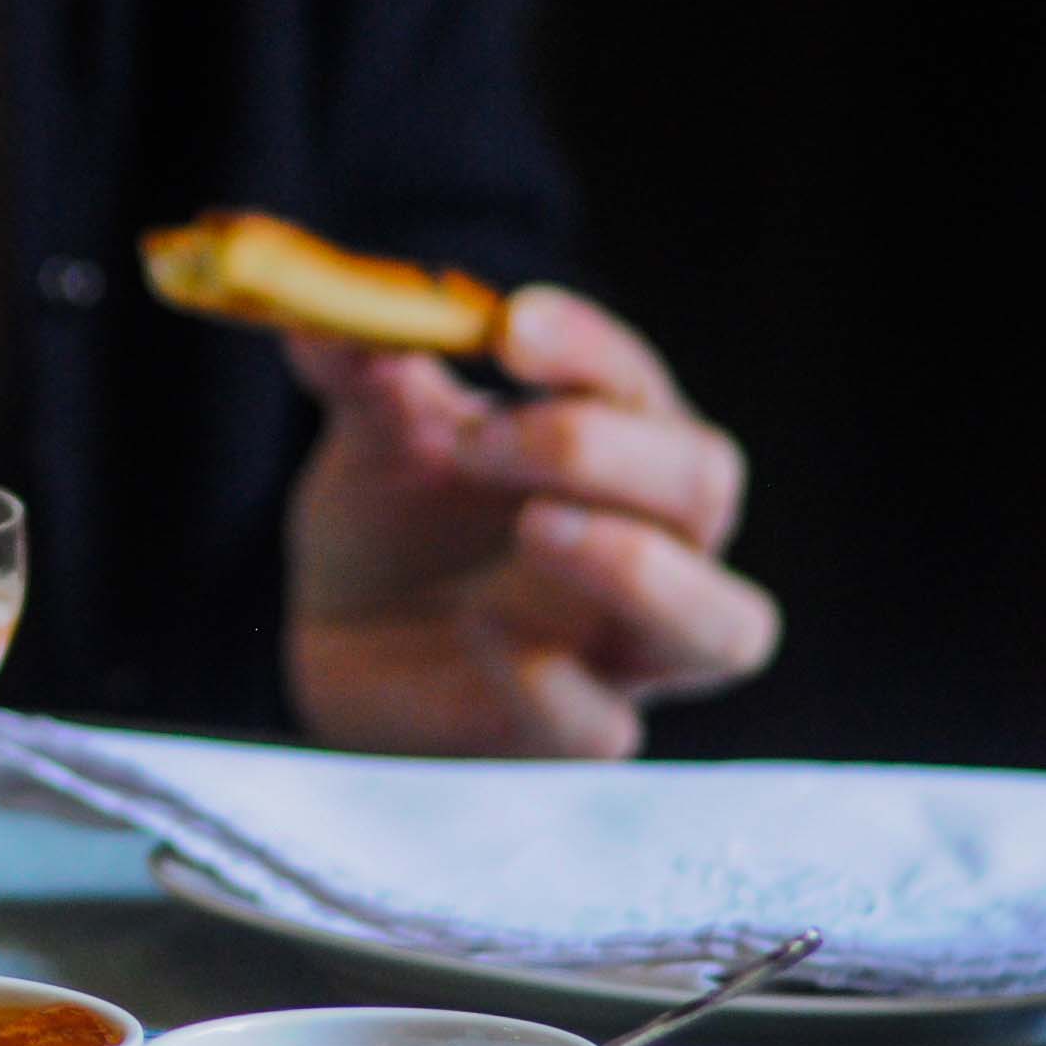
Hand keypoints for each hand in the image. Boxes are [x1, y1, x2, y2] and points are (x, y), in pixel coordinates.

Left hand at [281, 286, 780, 757]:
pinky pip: (603, 728)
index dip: (587, 350)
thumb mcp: (371, 437)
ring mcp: (622, 650)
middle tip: (480, 438)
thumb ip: (360, 372)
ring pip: (726, 627)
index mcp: (614, 448)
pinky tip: (483, 627)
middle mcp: (652, 544)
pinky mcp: (570, 737)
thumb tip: (319, 307)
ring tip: (535, 527)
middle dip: (602, 450)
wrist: (339, 643)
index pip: (637, 384)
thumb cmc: (394, 525)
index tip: (510, 327)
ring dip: (639, 568)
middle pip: (701, 486)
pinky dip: (549, 680)